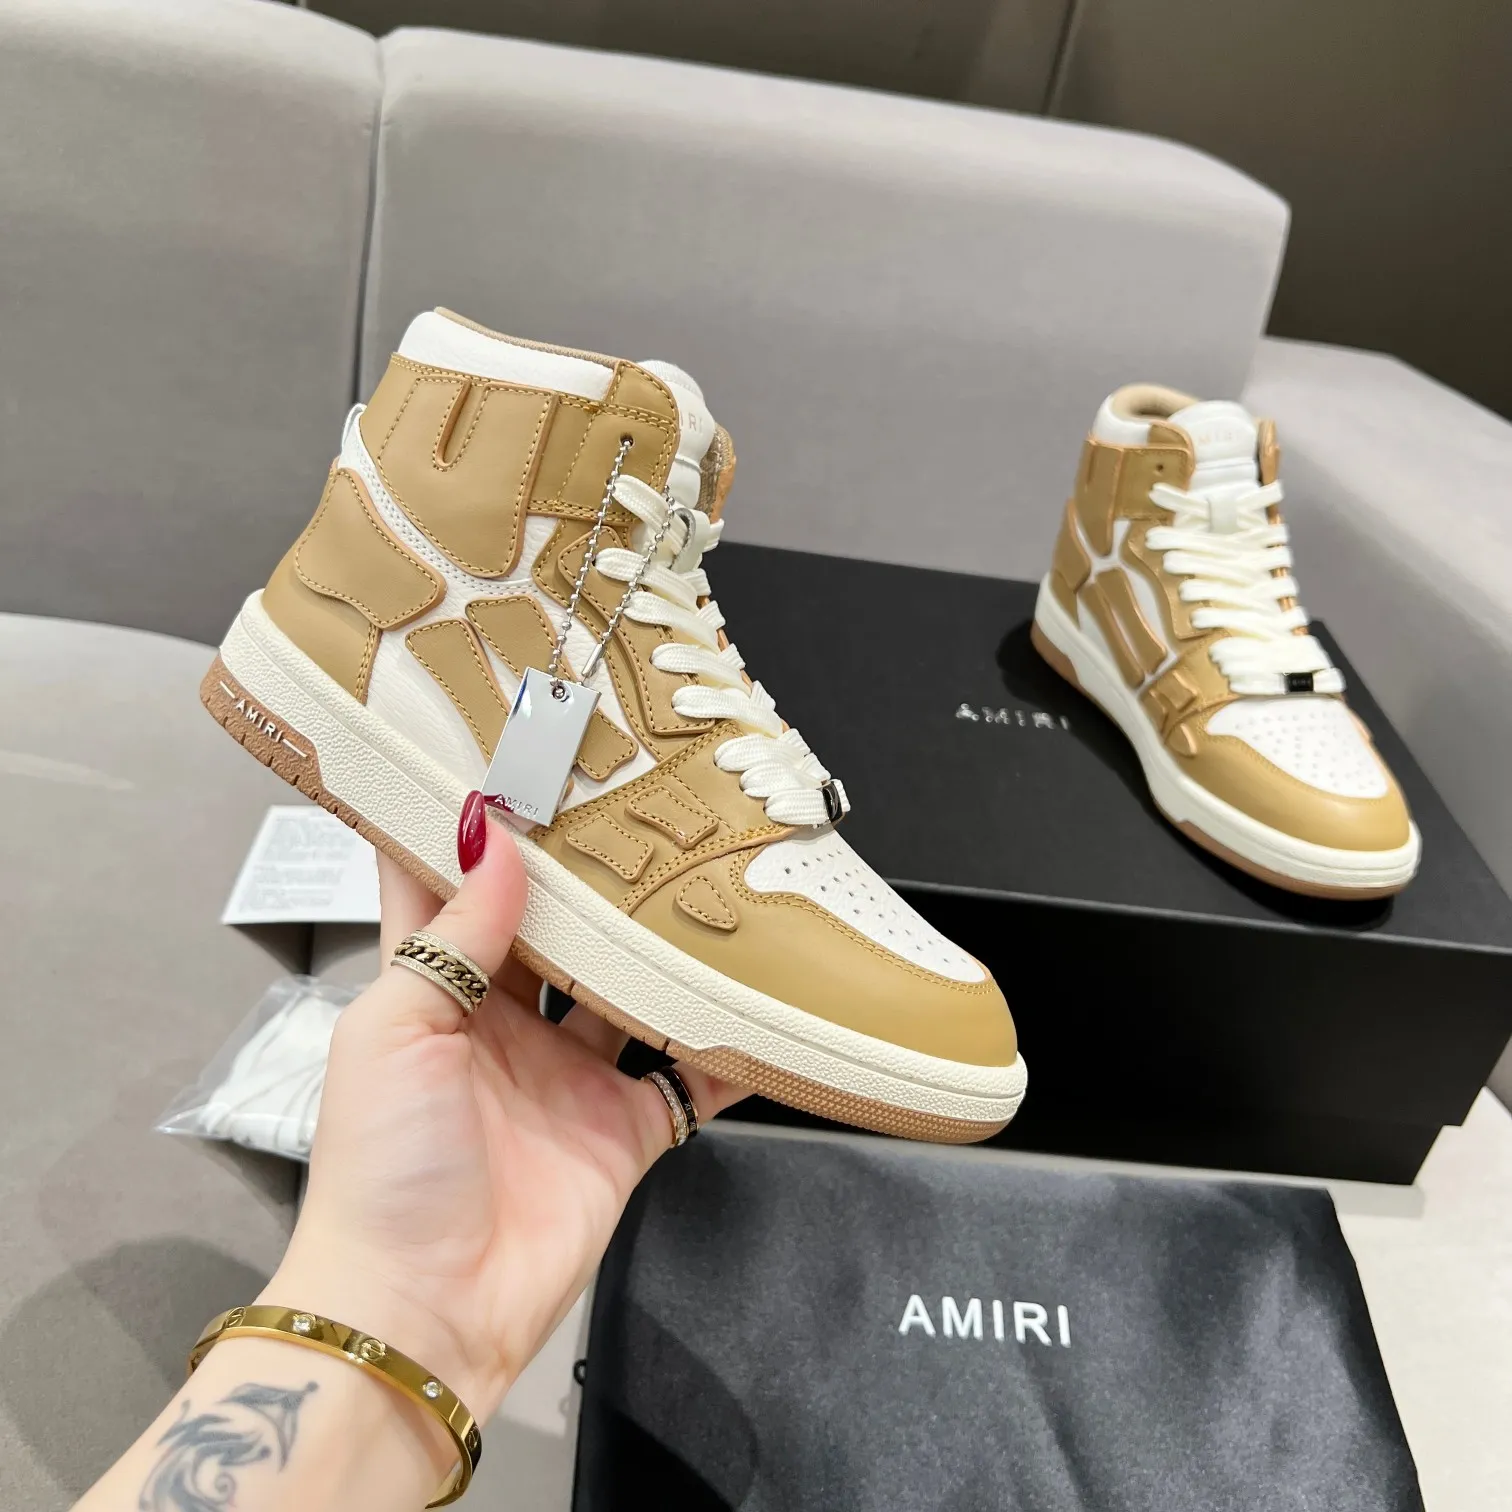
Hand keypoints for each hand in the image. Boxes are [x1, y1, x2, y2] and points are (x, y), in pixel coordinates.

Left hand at [263, 793, 746, 1419]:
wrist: (423, 1314)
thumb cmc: (382, 1166)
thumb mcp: (394, 1032)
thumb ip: (451, 937)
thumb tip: (495, 839)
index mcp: (436, 990)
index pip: (454, 886)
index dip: (477, 825)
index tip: (511, 754)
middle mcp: (507, 1023)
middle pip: (561, 930)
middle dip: (597, 875)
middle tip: (646, 802)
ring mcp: (572, 1075)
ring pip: (632, 989)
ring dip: (667, 947)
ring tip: (715, 876)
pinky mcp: (625, 1128)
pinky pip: (688, 1076)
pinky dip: (728, 1046)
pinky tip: (767, 999)